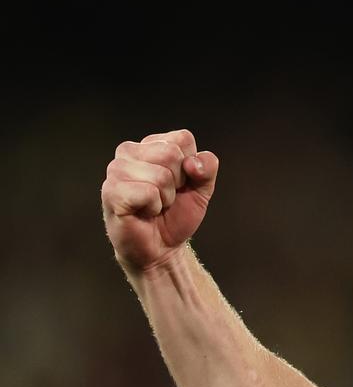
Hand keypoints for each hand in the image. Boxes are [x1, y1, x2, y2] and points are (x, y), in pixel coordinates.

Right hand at [102, 129, 219, 272]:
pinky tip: (143, 212)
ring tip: (154, 205)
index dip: (191, 166)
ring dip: (166, 198)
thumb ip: (207, 168)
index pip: (182, 139)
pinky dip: (154, 207)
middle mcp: (129, 151)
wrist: (161, 247)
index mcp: (151, 144)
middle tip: (165, 197)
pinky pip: (148, 192)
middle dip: (178, 182)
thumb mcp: (202, 188)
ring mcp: (116, 170)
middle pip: (171, 154)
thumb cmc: (177, 214)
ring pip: (161, 175)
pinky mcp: (111, 192)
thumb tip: (192, 163)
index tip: (180, 183)